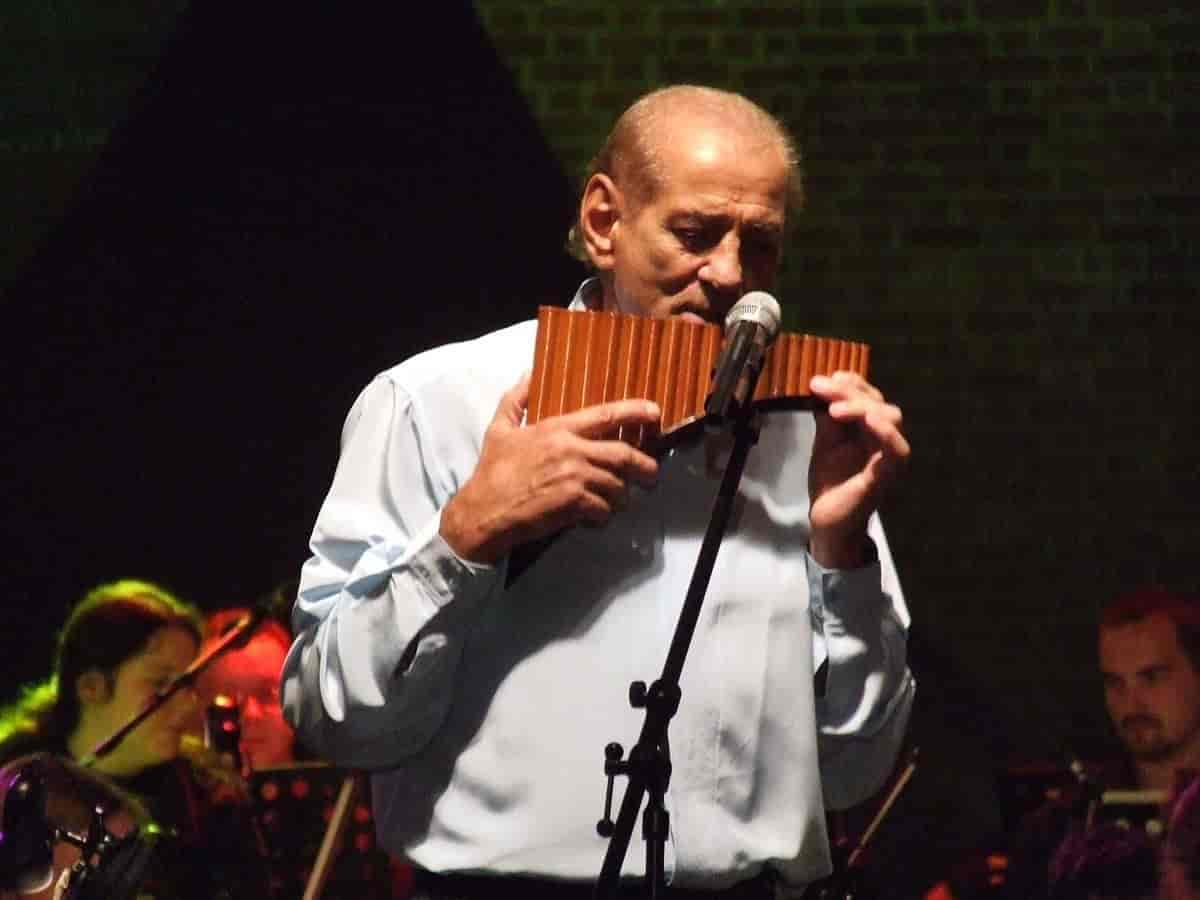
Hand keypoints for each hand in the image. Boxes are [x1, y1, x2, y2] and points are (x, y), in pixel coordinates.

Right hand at [440, 375, 661, 563]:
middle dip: (646, 467)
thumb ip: (516, 400)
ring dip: (621, 497)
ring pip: (617, 486)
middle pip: (624, 455)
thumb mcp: (499, 429)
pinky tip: (593, 518)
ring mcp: (574, 477)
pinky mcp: (573, 503)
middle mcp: (571, 450)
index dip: (635, 411)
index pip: (606, 415)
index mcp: (557, 429)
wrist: (483, 511)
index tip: (655, 412)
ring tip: (614, 502)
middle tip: (651, 475)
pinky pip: (604, 510)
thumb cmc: (492, 472)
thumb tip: (527, 374)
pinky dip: (603, 516)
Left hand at [807, 371, 909, 568]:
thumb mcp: (825, 440)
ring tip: (834, 410)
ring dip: (862, 407)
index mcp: (871, 428)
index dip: (850, 382)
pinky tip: (868, 419)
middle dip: (849, 391)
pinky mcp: (887, 474)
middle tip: (819, 388)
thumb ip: (827, 416)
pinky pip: (897, 450)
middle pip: (879, 402)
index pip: (869, 395)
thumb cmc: (831, 480)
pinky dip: (886, 432)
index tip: (821, 380)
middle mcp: (885, 438)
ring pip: (891, 418)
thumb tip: (820, 384)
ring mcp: (889, 456)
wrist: (827, 519)